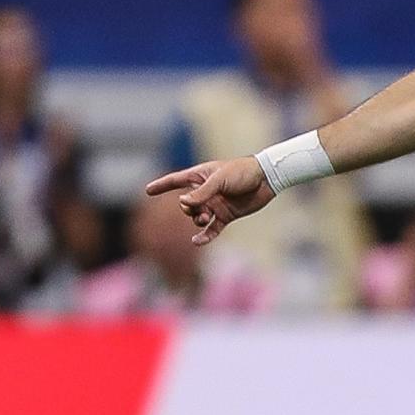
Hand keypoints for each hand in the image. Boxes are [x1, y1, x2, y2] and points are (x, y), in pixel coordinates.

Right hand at [145, 158, 276, 246]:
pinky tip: (197, 242)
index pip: (176, 181)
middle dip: (188, 209)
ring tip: (205, 218)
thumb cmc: (242, 172)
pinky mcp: (226, 216)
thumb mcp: (219, 180)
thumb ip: (201, 193)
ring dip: (197, 220)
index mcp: (201, 176)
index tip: (148, 190)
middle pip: (186, 205)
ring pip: (197, 217)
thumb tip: (183, 204)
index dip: (162, 185)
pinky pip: (211, 229)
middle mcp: (206, 192)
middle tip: (197, 209)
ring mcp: (215, 205)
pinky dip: (204, 236)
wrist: (266, 179)